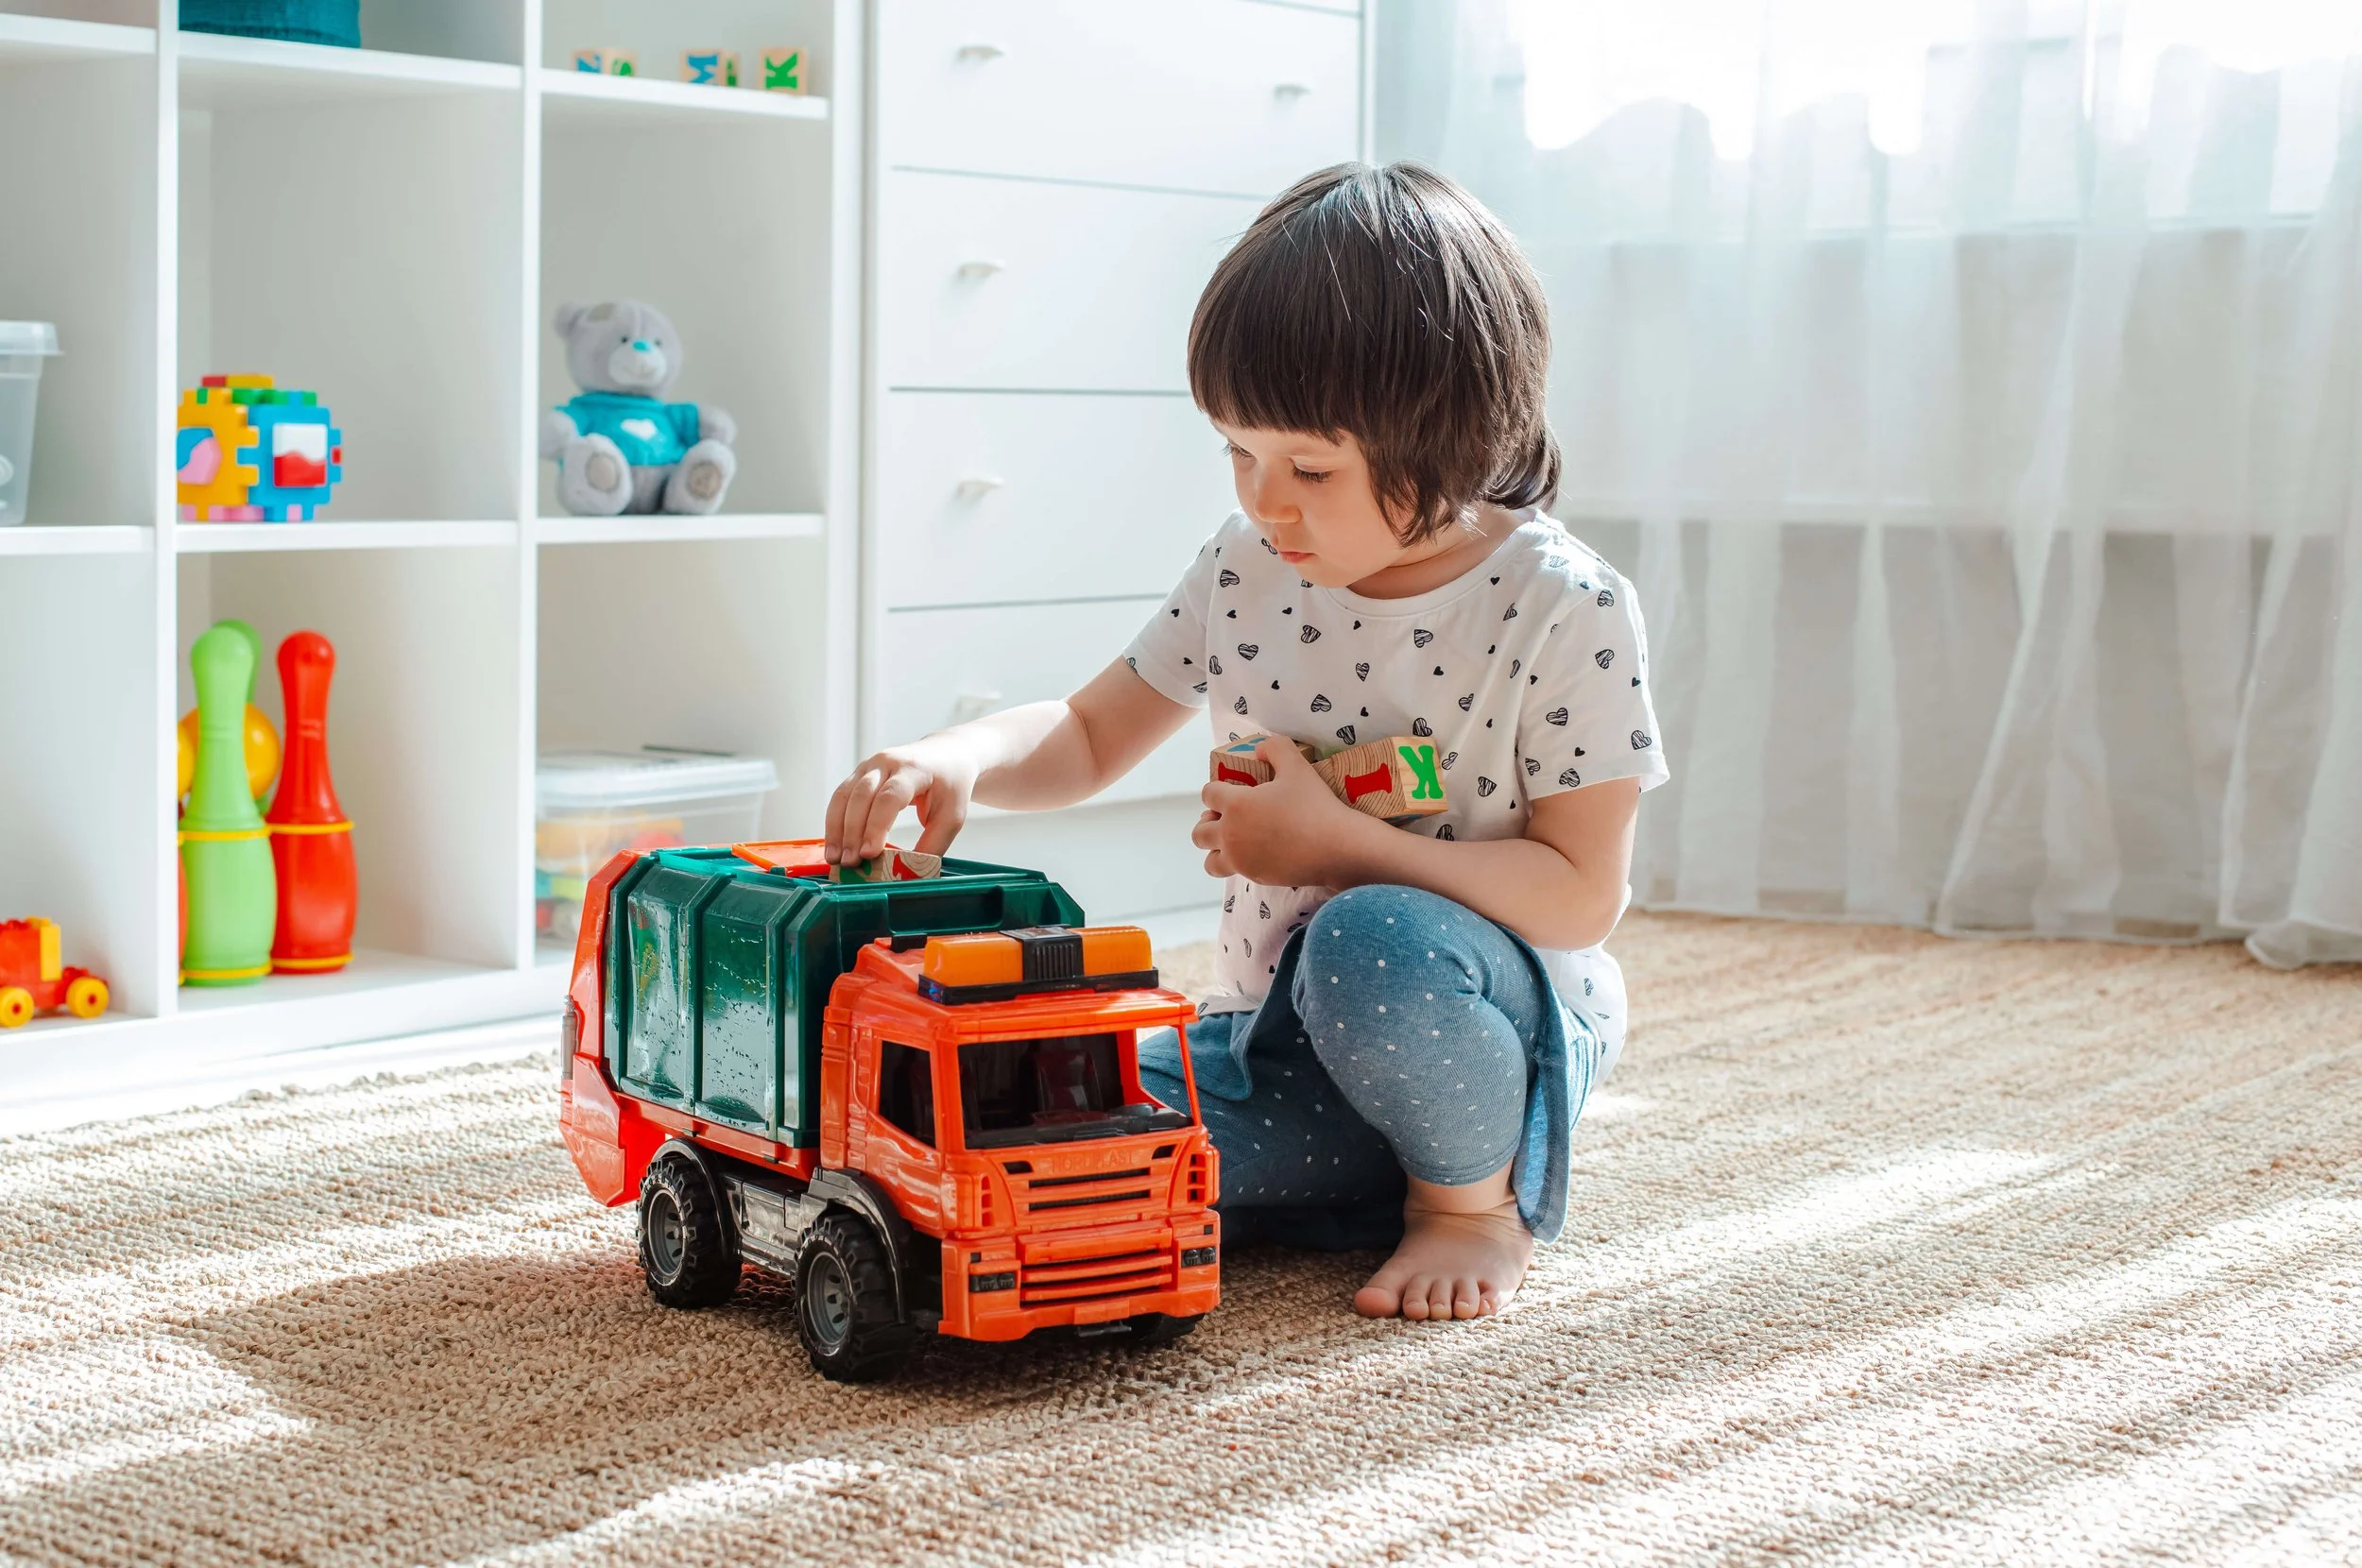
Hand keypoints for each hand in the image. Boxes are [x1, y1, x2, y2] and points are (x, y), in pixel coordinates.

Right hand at [825, 739, 977, 865]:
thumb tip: (908, 873)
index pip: (889, 797)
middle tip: (850, 863)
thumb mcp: (952, 816)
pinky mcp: (859, 775)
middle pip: (862, 796)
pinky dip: (835, 822)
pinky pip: (841, 797)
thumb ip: (933, 844)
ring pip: (844, 796)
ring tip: (834, 858)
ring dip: (836, 829)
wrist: (945, 755)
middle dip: (852, 832)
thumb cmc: (950, 786)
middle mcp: (887, 762)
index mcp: (913, 769)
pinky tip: (834, 844)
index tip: (869, 853)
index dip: (876, 826)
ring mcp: (869, 766)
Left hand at [1193, 736, 1364, 885]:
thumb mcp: (1297, 765)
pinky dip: (1238, 863)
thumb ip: (1275, 748)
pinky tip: (1257, 852)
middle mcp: (1231, 835)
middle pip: (1199, 832)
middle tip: (1229, 816)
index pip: (1208, 794)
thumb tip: (1259, 749)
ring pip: (1209, 861)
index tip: (1231, 789)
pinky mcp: (1256, 878)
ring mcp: (1241, 860)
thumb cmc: (1315, 804)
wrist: (1336, 847)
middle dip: (1208, 821)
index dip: (1217, 789)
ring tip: (1234, 841)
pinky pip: (1234, 872)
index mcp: (1235, 805)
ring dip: (1215, 849)